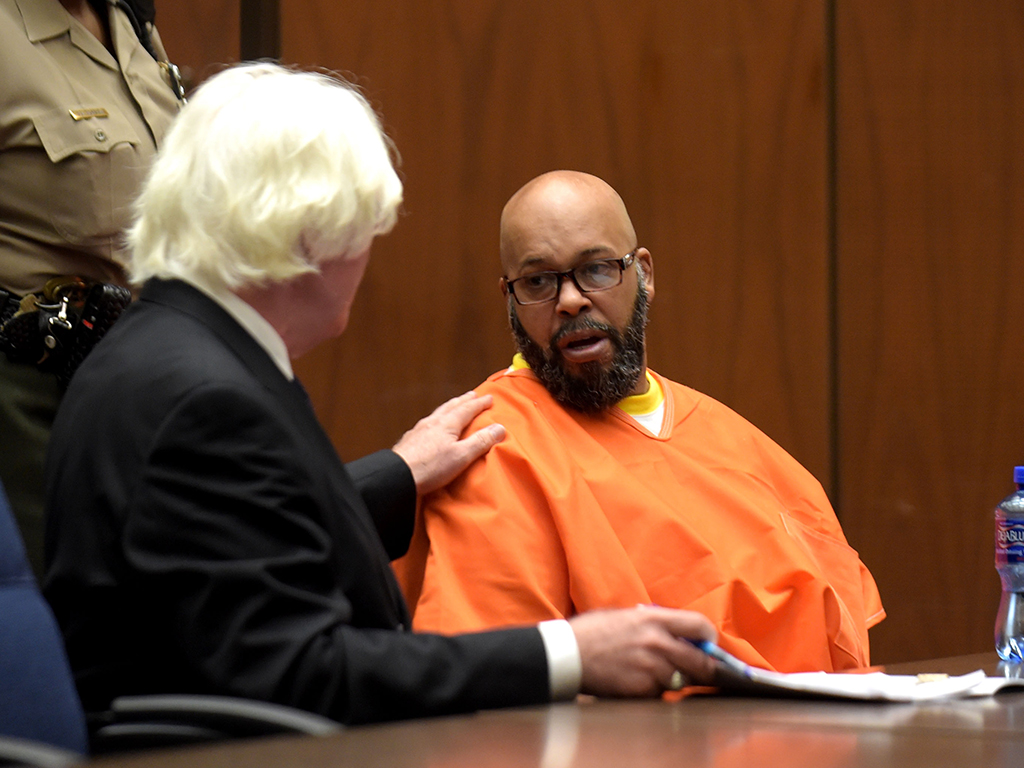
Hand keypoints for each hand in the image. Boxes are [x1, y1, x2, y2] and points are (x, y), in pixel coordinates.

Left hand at [392, 391, 505, 494]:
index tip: (489, 398)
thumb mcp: (462, 456)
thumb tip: (499, 428)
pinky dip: (436, 419)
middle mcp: (433, 422)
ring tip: (454, 406)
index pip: (467, 409)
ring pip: (438, 413)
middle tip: (472, 395)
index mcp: (447, 424)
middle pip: (451, 407)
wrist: (397, 476)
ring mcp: (419, 430)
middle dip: (464, 400)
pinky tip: (432, 426)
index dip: (479, 404)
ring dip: (449, 407)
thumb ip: (480, 441)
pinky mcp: (410, 440)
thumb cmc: (429, 467)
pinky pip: (427, 423)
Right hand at [568, 606, 717, 696]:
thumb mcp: (625, 616)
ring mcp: (650, 667)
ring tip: (653, 672)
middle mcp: (657, 642)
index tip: (708, 644)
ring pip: (681, 679)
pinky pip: (660, 692)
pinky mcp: (642, 688)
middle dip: (703, 667)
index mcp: (654, 619)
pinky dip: (654, 690)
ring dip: (673, 679)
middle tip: (697, 669)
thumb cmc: (593, 632)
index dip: (709, 637)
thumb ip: (654, 623)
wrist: (568, 654)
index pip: (699, 625)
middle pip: (701, 661)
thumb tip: (678, 632)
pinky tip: (637, 680)